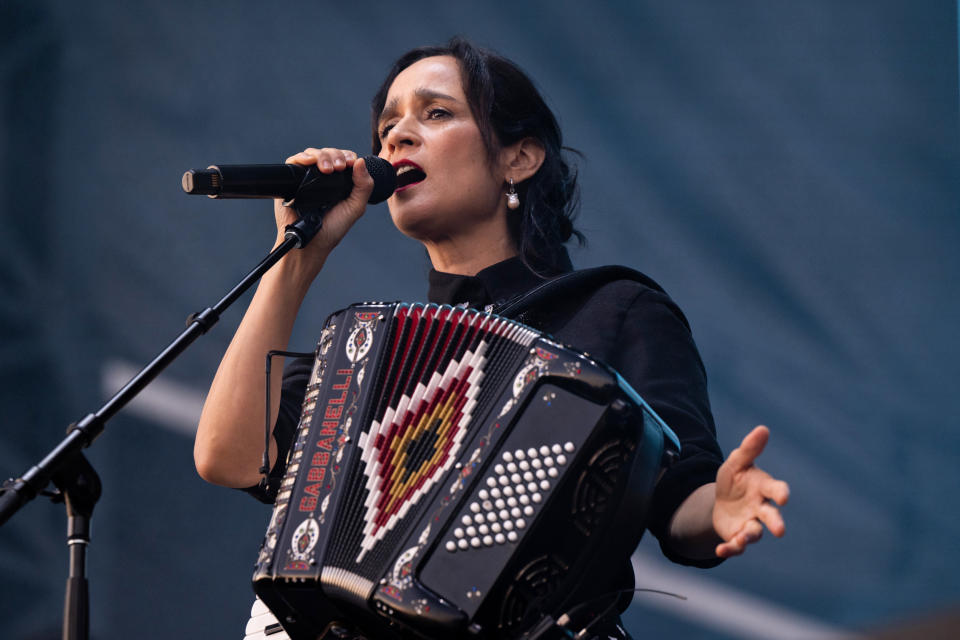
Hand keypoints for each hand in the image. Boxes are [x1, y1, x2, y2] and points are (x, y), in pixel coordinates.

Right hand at [273, 147, 375, 275]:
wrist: (311, 242)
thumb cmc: (333, 229)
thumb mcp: (355, 208)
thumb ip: (363, 186)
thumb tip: (361, 162)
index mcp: (341, 182)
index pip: (344, 159)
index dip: (347, 156)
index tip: (350, 162)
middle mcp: (324, 177)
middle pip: (329, 153)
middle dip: (335, 155)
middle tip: (339, 166)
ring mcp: (307, 178)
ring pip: (313, 154)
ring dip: (322, 156)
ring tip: (327, 168)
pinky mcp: (292, 181)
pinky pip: (294, 162)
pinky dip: (302, 157)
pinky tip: (309, 162)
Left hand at [713, 425, 789, 557]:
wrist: (722, 500)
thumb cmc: (736, 479)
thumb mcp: (736, 462)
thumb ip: (749, 449)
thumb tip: (763, 429)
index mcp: (763, 488)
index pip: (776, 489)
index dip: (780, 492)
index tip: (783, 496)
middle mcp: (761, 508)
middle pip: (772, 516)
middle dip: (776, 522)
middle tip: (780, 530)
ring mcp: (751, 524)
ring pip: (755, 533)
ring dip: (749, 536)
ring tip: (741, 538)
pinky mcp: (738, 536)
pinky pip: (737, 546)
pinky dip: (731, 549)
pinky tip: (720, 549)